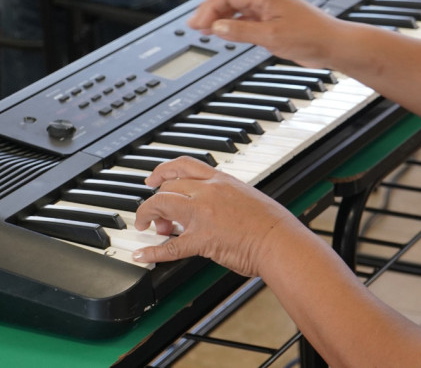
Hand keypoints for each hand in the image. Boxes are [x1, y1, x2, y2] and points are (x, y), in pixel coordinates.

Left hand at [133, 157, 296, 276]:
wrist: (279, 240)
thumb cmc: (271, 223)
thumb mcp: (246, 196)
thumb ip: (226, 196)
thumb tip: (215, 205)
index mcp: (221, 181)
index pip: (184, 165)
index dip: (163, 170)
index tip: (153, 179)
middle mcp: (209, 192)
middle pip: (168, 186)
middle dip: (156, 200)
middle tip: (158, 217)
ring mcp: (203, 215)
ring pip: (162, 205)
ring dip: (148, 215)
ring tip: (148, 229)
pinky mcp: (202, 239)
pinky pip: (169, 246)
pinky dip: (151, 251)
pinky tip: (141, 255)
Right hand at [187, 0, 344, 67]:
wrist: (334, 45)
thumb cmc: (311, 36)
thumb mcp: (270, 37)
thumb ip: (241, 31)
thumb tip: (217, 27)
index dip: (208, 8)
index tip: (196, 24)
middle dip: (211, 12)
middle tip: (195, 28)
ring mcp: (271, 9)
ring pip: (239, 9)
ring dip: (222, 19)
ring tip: (207, 31)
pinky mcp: (276, 21)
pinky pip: (249, 18)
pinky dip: (236, 25)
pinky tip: (229, 34)